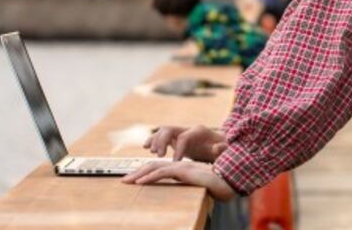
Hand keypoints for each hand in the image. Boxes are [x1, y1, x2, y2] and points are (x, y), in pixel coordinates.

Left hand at [121, 160, 236, 200]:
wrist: (227, 182)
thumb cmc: (215, 185)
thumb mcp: (197, 184)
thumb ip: (187, 182)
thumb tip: (181, 185)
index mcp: (181, 168)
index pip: (159, 168)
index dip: (145, 173)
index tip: (134, 180)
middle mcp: (179, 165)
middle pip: (153, 166)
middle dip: (137, 173)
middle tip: (124, 181)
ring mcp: (181, 167)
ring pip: (154, 168)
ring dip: (138, 174)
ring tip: (127, 181)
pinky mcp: (183, 171)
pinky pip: (162, 173)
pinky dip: (149, 177)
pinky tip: (140, 182)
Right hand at [144, 124, 226, 161]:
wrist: (220, 145)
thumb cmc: (222, 149)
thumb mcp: (224, 150)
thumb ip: (221, 148)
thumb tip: (217, 147)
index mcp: (199, 131)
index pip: (184, 137)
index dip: (179, 149)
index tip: (176, 162)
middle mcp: (188, 129)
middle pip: (170, 129)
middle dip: (162, 141)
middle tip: (159, 155)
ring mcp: (180, 132)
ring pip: (163, 131)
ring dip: (155, 140)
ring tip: (152, 152)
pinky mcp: (175, 138)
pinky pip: (161, 136)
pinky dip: (153, 139)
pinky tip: (146, 147)